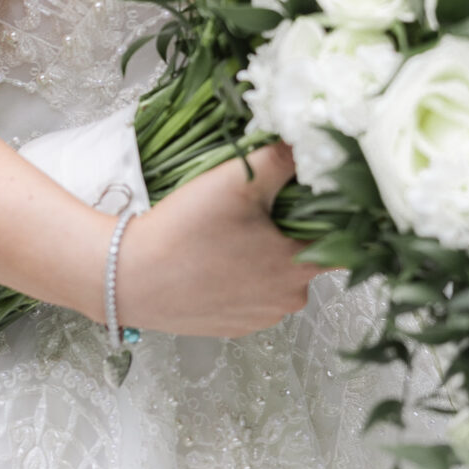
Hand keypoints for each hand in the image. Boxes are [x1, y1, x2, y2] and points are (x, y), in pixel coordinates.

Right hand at [116, 144, 320, 338]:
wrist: (126, 277)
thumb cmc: (184, 230)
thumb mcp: (238, 180)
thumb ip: (284, 158)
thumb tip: (313, 141)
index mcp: (300, 266)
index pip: (342, 237)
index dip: (333, 210)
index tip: (313, 190)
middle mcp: (288, 300)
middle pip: (310, 255)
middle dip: (293, 228)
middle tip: (260, 204)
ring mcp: (261, 318)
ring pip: (280, 275)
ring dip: (267, 252)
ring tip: (232, 230)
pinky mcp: (234, 326)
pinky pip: (254, 294)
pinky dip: (244, 275)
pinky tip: (219, 255)